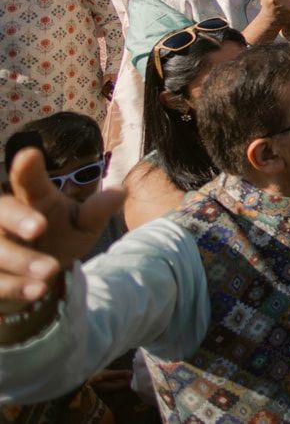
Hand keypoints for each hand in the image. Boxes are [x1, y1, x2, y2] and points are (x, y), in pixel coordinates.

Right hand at [0, 148, 124, 305]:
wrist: (35, 278)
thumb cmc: (58, 241)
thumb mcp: (82, 226)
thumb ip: (97, 210)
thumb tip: (121, 190)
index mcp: (31, 199)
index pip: (27, 181)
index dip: (26, 169)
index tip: (29, 155)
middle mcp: (4, 219)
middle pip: (2, 211)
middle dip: (18, 218)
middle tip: (40, 227)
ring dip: (22, 260)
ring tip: (50, 271)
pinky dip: (15, 287)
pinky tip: (36, 291)